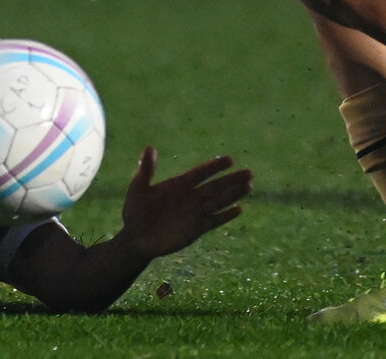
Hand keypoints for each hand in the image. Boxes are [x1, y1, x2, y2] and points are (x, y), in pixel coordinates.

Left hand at [115, 147, 252, 258]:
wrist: (136, 238)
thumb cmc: (135, 211)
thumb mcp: (138, 188)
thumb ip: (146, 170)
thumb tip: (149, 147)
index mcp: (179, 184)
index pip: (201, 173)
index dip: (214, 167)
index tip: (230, 160)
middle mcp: (191, 197)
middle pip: (215, 186)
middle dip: (232, 180)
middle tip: (250, 172)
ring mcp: (195, 213)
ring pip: (218, 201)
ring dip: (233, 194)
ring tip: (249, 186)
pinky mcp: (196, 229)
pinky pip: (214, 221)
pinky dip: (225, 216)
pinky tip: (238, 209)